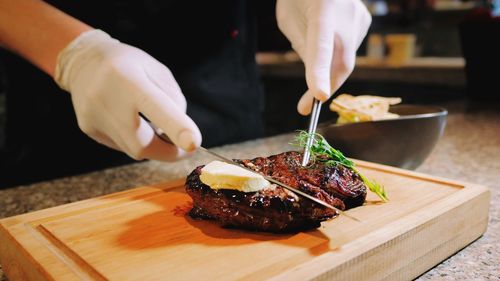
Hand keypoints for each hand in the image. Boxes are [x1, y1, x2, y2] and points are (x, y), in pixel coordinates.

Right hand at [55, 30, 200, 160]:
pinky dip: (134, 139)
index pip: (155, 107)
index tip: (194, 143)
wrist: (84, 62)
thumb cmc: (130, 65)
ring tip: (153, 124)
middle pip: (142, 145)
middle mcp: (107, 99)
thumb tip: (181, 135)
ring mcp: (94, 117)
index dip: (176, 128)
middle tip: (184, 148)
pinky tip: (130, 121)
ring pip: (133, 149)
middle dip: (169, 152)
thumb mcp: (158, 71)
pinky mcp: (88, 128)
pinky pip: (121, 145)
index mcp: (129, 78)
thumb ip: (174, 100)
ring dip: (152, 145)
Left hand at [276, 0, 371, 114]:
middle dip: (324, 87)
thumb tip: (317, 72)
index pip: (322, 46)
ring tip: (313, 50)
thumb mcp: (288, 18)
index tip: (319, 96)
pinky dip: (335, 56)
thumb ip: (303, 46)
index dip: (320, 72)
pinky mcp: (365, 22)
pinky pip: (348, 50)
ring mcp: (360, 17)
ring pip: (345, 59)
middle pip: (340, 62)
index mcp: (322, 8)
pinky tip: (328, 39)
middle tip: (305, 106)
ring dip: (328, 70)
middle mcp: (347, 13)